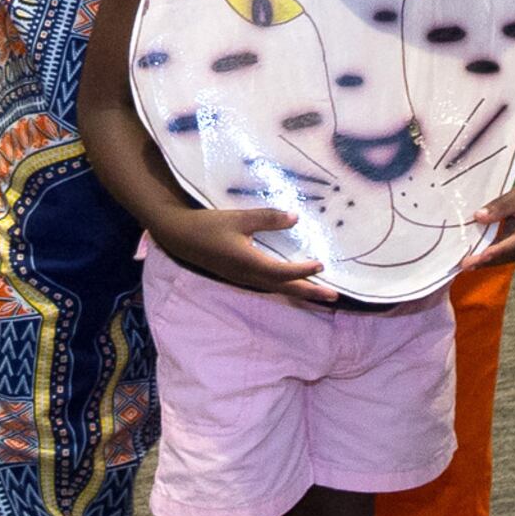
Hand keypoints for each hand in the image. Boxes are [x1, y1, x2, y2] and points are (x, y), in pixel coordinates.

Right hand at [154, 202, 338, 305]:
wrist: (180, 237)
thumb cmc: (209, 226)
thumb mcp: (239, 218)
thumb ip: (267, 218)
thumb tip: (295, 218)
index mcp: (250, 263)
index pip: (283, 272)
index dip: (303, 271)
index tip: (322, 265)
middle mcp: (249, 276)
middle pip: (285, 288)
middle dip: (310, 293)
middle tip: (334, 298)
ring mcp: (243, 279)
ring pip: (277, 289)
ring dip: (299, 292)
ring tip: (319, 293)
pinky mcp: (239, 276)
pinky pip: (268, 285)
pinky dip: (285, 286)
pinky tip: (292, 282)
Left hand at [456, 175, 514, 271]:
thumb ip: (500, 206)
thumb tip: (479, 217)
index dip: (498, 250)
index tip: (481, 257)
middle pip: (511, 254)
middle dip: (488, 260)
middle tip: (466, 265)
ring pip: (510, 257)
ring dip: (490, 261)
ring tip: (469, 264)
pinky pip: (510, 254)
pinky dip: (496, 255)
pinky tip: (479, 258)